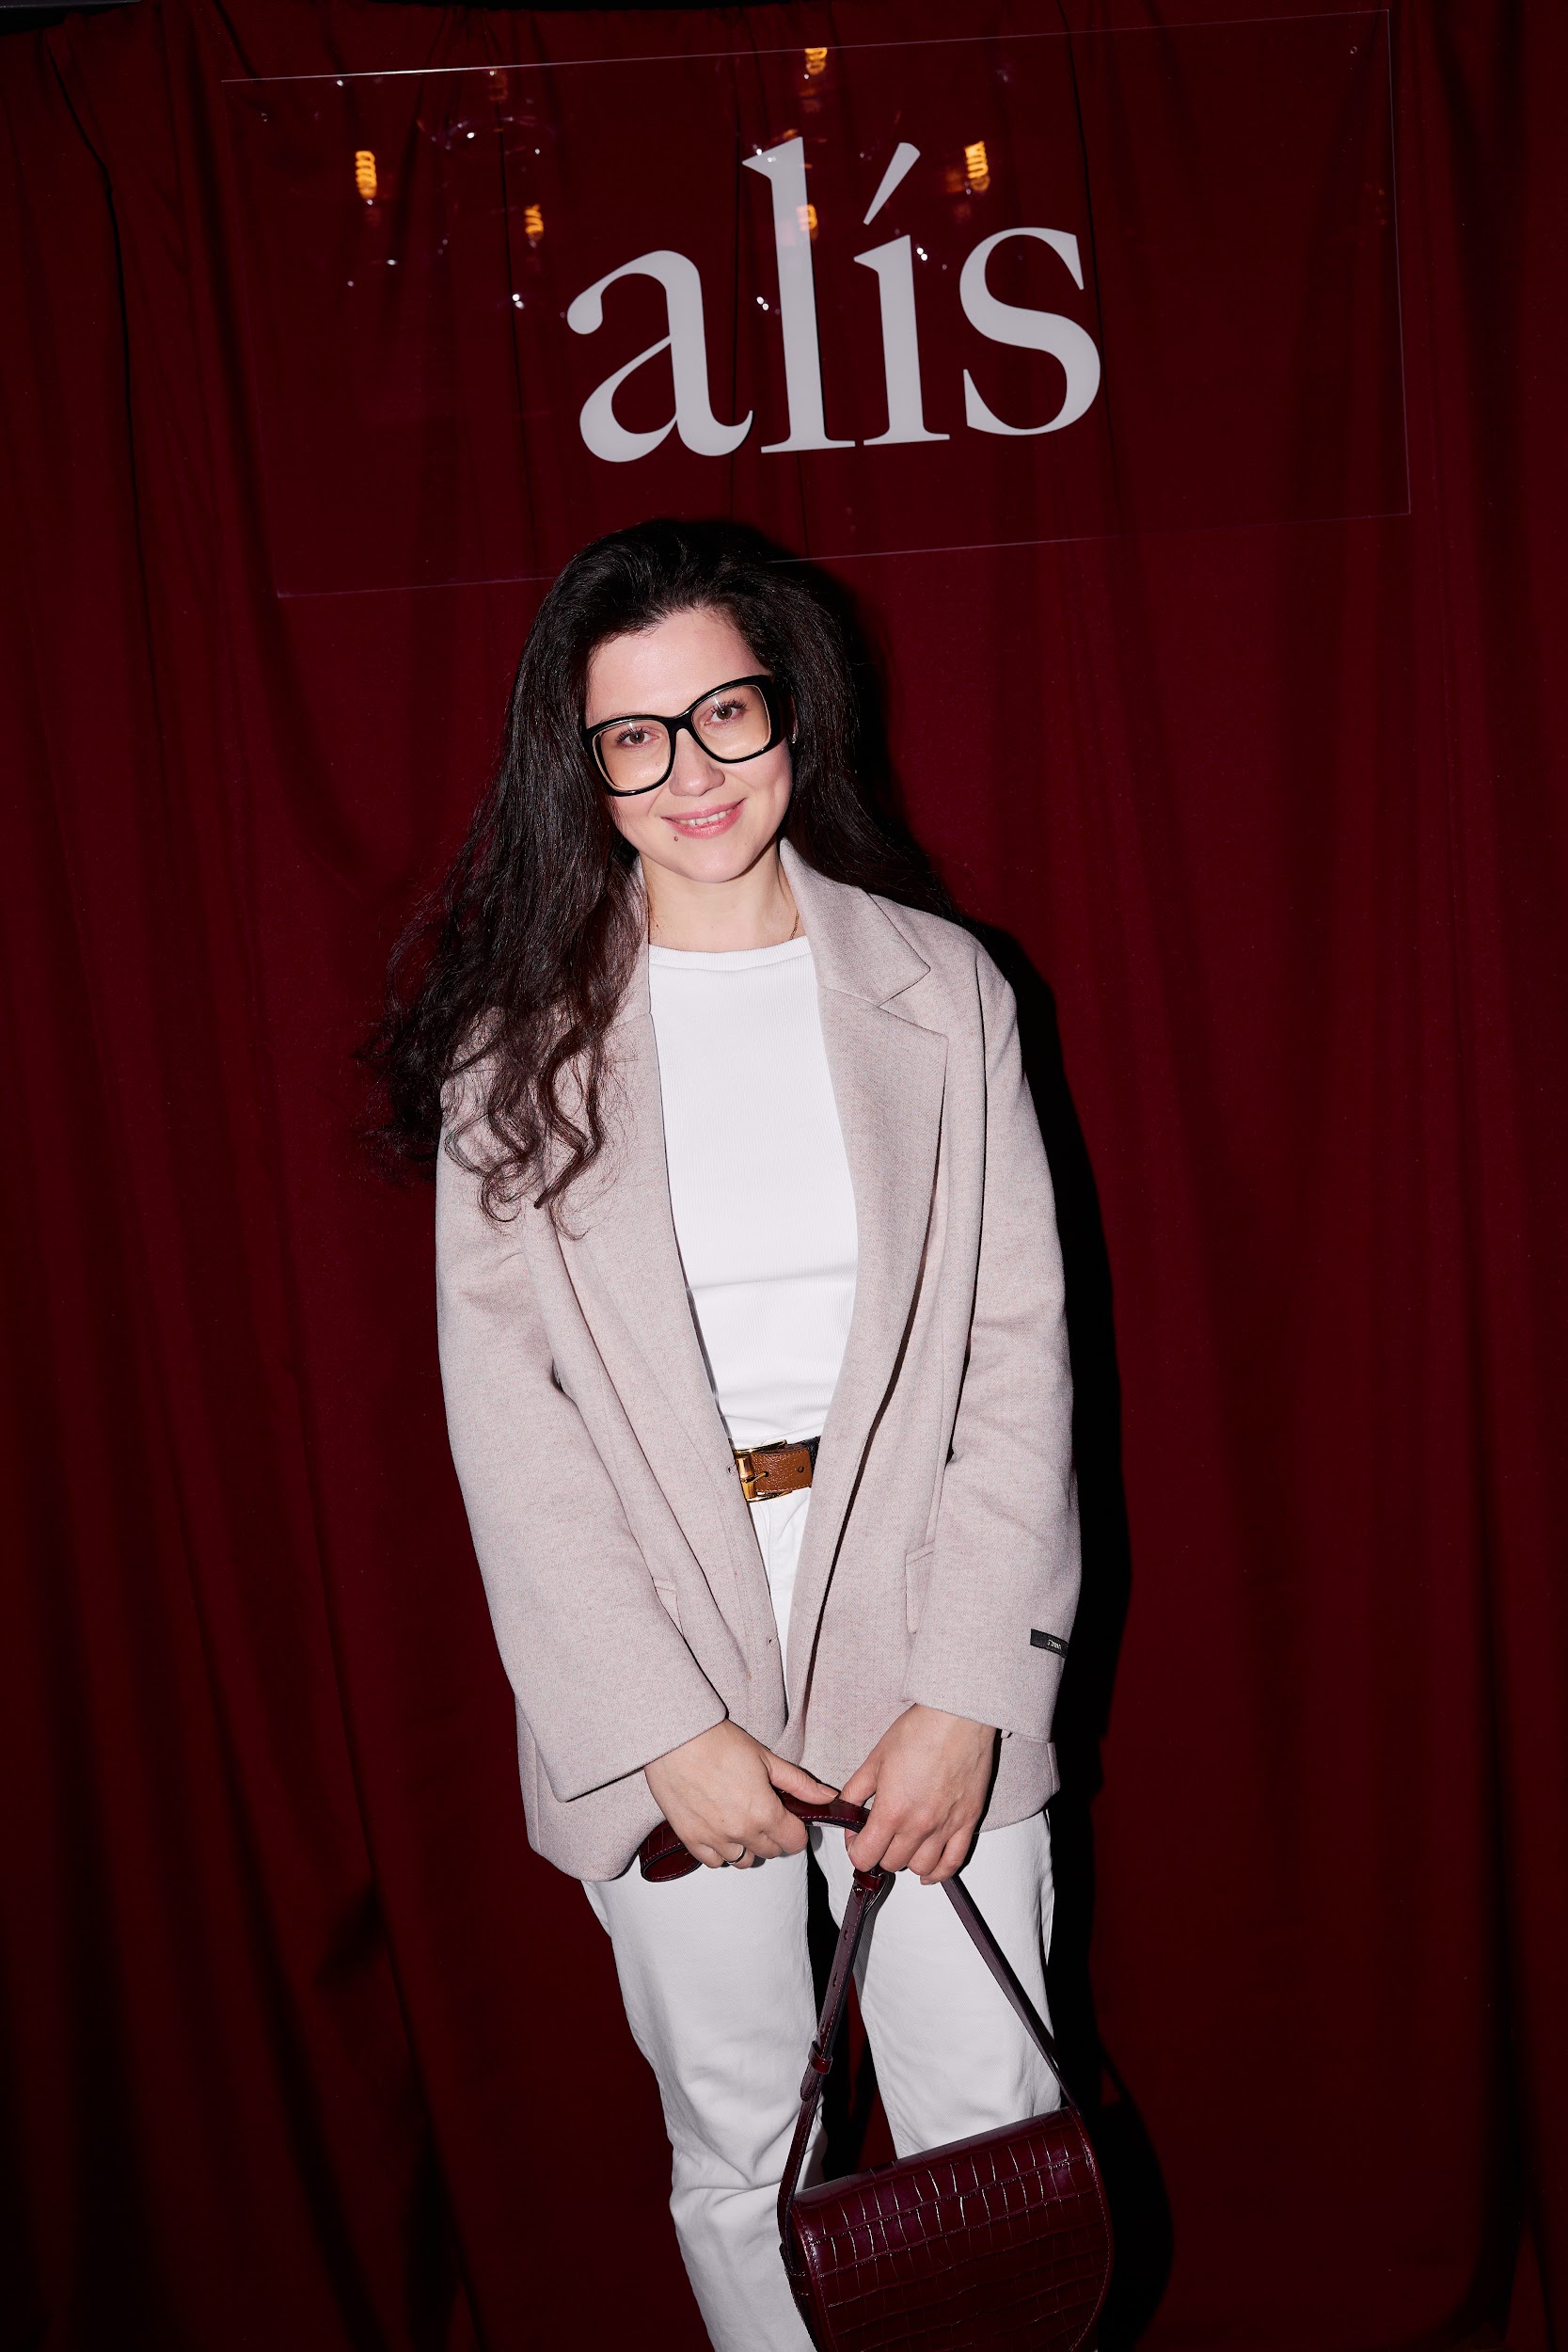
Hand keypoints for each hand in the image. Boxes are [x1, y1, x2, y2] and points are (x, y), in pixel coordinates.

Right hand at [645, 1721, 837, 1869]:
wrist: (675, 1739)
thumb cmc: (719, 1743)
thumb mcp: (767, 1759)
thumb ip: (800, 1784)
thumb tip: (829, 1797)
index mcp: (765, 1813)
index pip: (794, 1842)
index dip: (796, 1829)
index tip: (789, 1817)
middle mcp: (741, 1833)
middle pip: (771, 1852)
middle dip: (774, 1836)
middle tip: (765, 1812)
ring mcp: (715, 1839)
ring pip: (744, 1861)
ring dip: (748, 1846)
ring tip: (742, 1821)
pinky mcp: (691, 1840)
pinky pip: (715, 1862)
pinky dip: (721, 1851)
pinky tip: (721, 1829)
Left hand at [840, 1705, 997, 1883]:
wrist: (958, 1716)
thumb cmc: (919, 1730)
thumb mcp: (875, 1758)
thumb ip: (855, 1790)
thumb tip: (843, 1810)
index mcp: (892, 1810)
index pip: (865, 1856)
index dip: (855, 1850)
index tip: (856, 1839)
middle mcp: (919, 1826)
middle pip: (891, 1863)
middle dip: (880, 1852)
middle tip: (879, 1835)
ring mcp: (946, 1827)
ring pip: (921, 1868)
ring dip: (907, 1860)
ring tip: (903, 1844)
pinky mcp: (968, 1822)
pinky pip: (953, 1863)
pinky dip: (939, 1873)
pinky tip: (928, 1871)